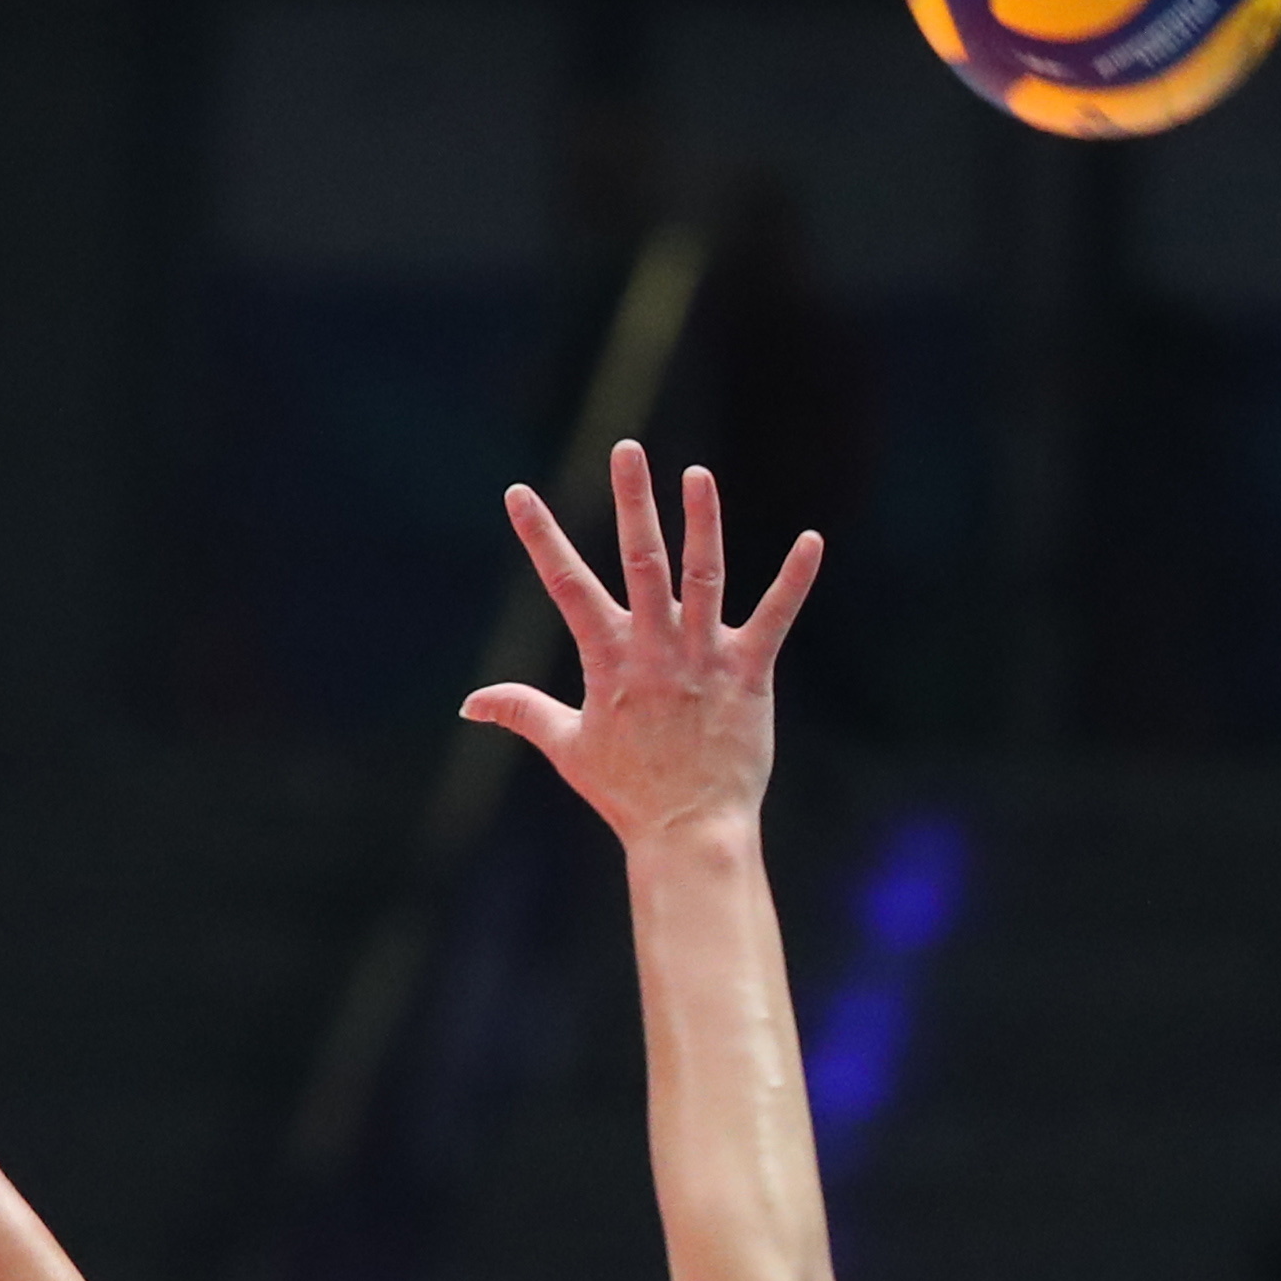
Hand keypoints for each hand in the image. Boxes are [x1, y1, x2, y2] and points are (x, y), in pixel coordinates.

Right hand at [464, 443, 820, 845]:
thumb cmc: (628, 793)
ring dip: (702, 523)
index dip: (540, 537)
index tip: (518, 492)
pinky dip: (793, 580)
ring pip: (703, 576)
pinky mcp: (749, 674)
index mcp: (609, 660)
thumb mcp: (568, 748)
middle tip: (627, 448)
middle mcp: (655, 649)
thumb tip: (469, 703)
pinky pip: (775, 617)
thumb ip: (522, 712)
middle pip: (640, 561)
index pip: (566, 586)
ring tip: (698, 474)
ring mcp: (704, 658)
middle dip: (632, 502)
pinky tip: (811, 541)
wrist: (690, 832)